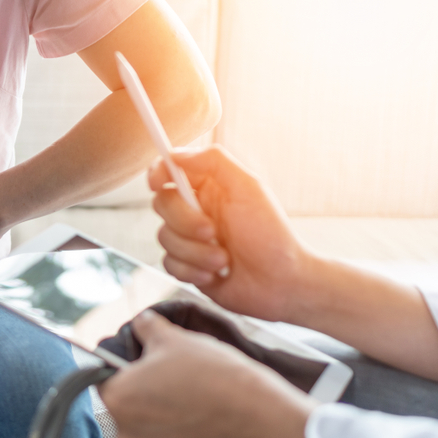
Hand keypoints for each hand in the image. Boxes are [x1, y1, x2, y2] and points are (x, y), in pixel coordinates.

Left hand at [98, 311, 318, 437]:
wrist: (255, 414)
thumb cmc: (213, 376)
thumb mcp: (174, 337)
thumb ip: (146, 327)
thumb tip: (141, 323)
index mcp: (116, 397)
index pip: (106, 379)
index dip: (128, 370)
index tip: (148, 370)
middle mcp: (124, 434)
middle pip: (127, 410)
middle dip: (147, 399)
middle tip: (177, 386)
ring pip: (147, 436)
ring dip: (162, 425)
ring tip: (192, 408)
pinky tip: (199, 430)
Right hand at [149, 146, 313, 322]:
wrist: (280, 284)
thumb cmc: (271, 236)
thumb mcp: (249, 188)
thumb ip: (214, 162)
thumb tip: (176, 153)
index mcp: (210, 186)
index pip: (170, 170)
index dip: (158, 174)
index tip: (157, 183)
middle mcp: (196, 210)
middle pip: (162, 204)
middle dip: (185, 222)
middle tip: (213, 232)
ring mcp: (190, 239)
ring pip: (164, 237)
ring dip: (196, 252)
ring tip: (223, 259)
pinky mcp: (188, 265)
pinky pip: (169, 264)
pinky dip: (192, 270)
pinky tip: (215, 274)